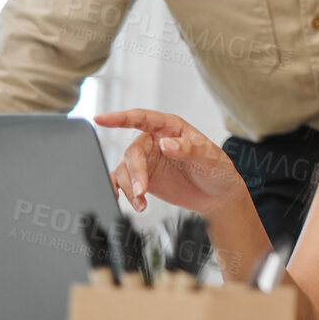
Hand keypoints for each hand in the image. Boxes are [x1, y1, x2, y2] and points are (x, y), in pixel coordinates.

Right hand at [96, 109, 244, 216]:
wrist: (217, 196)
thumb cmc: (216, 169)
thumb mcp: (208, 156)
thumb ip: (187, 149)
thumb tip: (166, 144)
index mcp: (171, 127)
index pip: (142, 118)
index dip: (120, 117)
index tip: (101, 119)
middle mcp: (156, 141)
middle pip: (133, 151)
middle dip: (135, 171)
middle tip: (142, 190)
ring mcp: (148, 161)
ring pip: (125, 168)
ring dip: (129, 186)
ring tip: (141, 201)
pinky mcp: (144, 178)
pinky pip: (124, 182)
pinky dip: (123, 192)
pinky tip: (133, 202)